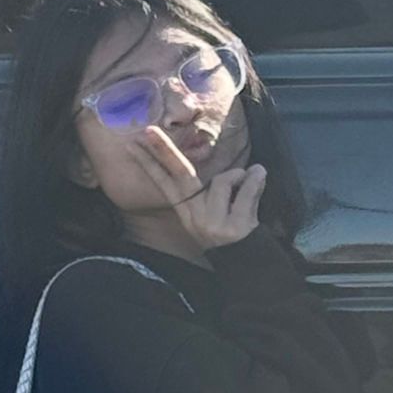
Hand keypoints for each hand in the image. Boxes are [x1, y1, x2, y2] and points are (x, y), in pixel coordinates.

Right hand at [132, 126, 265, 249]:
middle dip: (164, 150)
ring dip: (241, 176)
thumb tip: (231, 160)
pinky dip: (257, 180)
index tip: (132, 144)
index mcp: (187, 211)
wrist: (247, 263)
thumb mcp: (215, 211)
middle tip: (148, 129)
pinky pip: (247, 190)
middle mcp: (195, 217)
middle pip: (179, 176)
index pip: (163, 182)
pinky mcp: (233, 228)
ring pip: (224, 180)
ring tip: (250, 185)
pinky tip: (260, 175)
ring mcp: (213, 223)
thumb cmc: (231, 229)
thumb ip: (215, 186)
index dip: (148, 163)